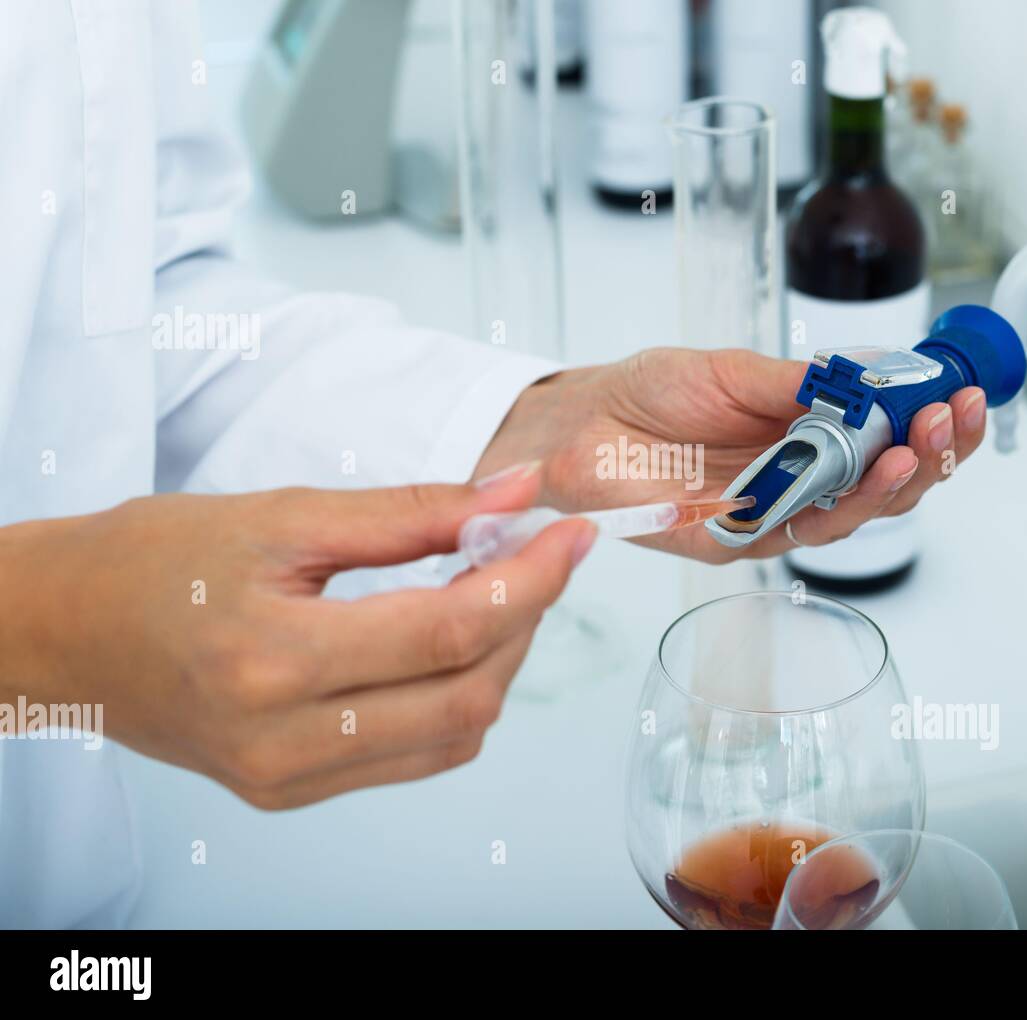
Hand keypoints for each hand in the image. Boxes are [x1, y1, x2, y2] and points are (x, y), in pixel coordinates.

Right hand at [0, 467, 592, 807]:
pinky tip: (448, 645)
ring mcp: (288, 780)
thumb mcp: (283, 515)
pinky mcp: (290, 793)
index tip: (569, 533)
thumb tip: (513, 493)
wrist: (65, 631)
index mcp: (274, 659)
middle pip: (466, 695)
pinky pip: (414, 758)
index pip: (449, 631)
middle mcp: (285, 741)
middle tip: (535, 556)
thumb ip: (411, 511)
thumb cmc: (153, 561)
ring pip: (452, 737)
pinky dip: (454, 700)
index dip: (529, 579)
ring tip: (493, 593)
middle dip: (524, 620)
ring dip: (497, 662)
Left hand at [476, 348, 986, 561]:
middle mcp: (795, 482)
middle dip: (929, 454)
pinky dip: (829, 506)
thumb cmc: (649, 394)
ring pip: (848, 517)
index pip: (884, 442)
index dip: (927, 425)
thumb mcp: (732, 371)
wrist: (580, 423)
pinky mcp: (731, 542)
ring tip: (921, 446)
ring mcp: (767, 516)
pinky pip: (791, 533)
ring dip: (893, 484)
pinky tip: (861, 475)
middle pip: (881, 487)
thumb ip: (797, 382)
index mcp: (804, 438)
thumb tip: (869, 375)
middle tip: (952, 419)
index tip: (959, 393)